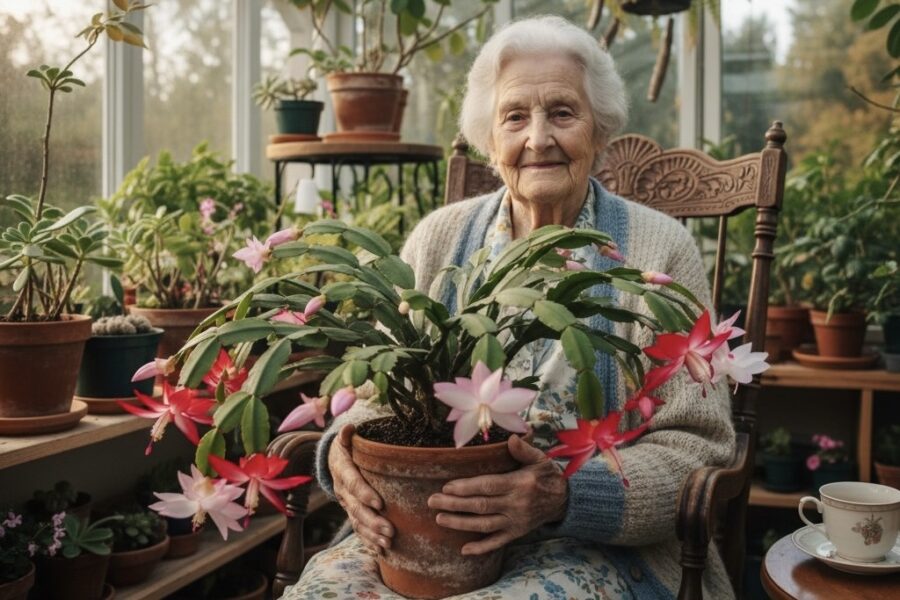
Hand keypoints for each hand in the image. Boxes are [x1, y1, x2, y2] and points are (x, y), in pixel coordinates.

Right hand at [328, 424, 393, 551]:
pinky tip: (380, 550)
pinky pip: (358, 529)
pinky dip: (368, 541)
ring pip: (357, 522)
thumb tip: (349, 427)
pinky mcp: (351, 513)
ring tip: (388, 542)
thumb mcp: (345, 439)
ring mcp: (346, 504)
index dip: (364, 494)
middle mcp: (342, 490)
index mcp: (342, 470)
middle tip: (390, 530)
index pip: (353, 483)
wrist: (334, 461)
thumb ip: (347, 435)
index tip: (380, 503)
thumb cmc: (347, 447)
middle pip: (356, 508)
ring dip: (372, 535)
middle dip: (373, 521)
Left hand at [427, 434, 567, 555]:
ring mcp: (515, 521)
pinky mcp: (516, 533)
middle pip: (480, 505)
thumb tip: (512, 438)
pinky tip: (464, 549)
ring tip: (439, 519)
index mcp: (519, 484)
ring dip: (460, 523)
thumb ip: (524, 450)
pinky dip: (481, 547)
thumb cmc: (546, 475)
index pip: (488, 486)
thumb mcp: (540, 458)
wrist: (564, 500)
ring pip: (484, 525)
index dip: (467, 487)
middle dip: (454, 504)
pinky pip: (497, 542)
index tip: (447, 486)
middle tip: (432, 501)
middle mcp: (515, 504)